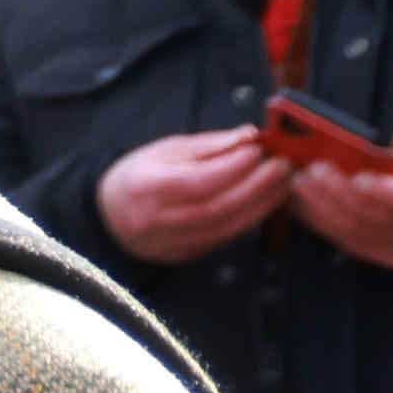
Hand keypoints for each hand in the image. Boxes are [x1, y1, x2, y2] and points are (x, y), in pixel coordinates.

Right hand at [93, 124, 289, 265]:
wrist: (109, 215)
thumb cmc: (139, 176)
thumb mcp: (166, 150)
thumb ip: (209, 145)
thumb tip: (249, 136)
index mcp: (146, 188)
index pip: (197, 181)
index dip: (233, 167)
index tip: (259, 149)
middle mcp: (155, 222)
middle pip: (216, 207)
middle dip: (256, 186)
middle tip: (282, 165)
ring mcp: (169, 244)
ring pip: (225, 227)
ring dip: (261, 205)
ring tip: (282, 183)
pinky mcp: (184, 255)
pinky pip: (224, 238)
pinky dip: (250, 220)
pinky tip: (265, 202)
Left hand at [298, 71, 392, 270]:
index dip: (387, 192)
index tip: (359, 177)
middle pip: (378, 217)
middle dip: (341, 195)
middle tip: (311, 169)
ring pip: (356, 233)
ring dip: (323, 208)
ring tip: (297, 180)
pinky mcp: (379, 254)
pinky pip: (345, 241)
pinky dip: (320, 221)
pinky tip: (298, 200)